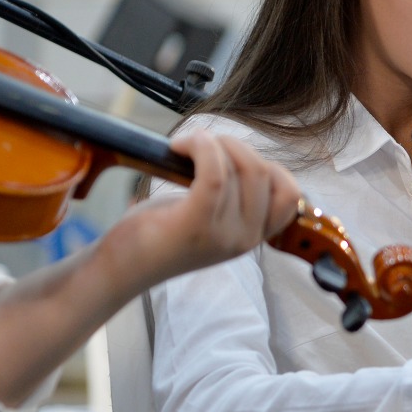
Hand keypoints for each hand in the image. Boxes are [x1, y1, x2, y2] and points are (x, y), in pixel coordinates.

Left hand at [119, 130, 303, 287]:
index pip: (290, 195)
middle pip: (262, 172)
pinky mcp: (196, 225)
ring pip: (238, 167)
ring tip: (185, 146)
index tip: (234, 160)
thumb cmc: (160, 235)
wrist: (122, 268)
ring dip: (210, 142)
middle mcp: (245, 239)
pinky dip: (200, 147)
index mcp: (253, 237)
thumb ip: (235, 197)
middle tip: (201, 145)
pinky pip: (214, 173)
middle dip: (233, 144)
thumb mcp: (210, 218)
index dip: (268, 166)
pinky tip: (179, 146)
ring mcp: (223, 234)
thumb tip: (241, 153)